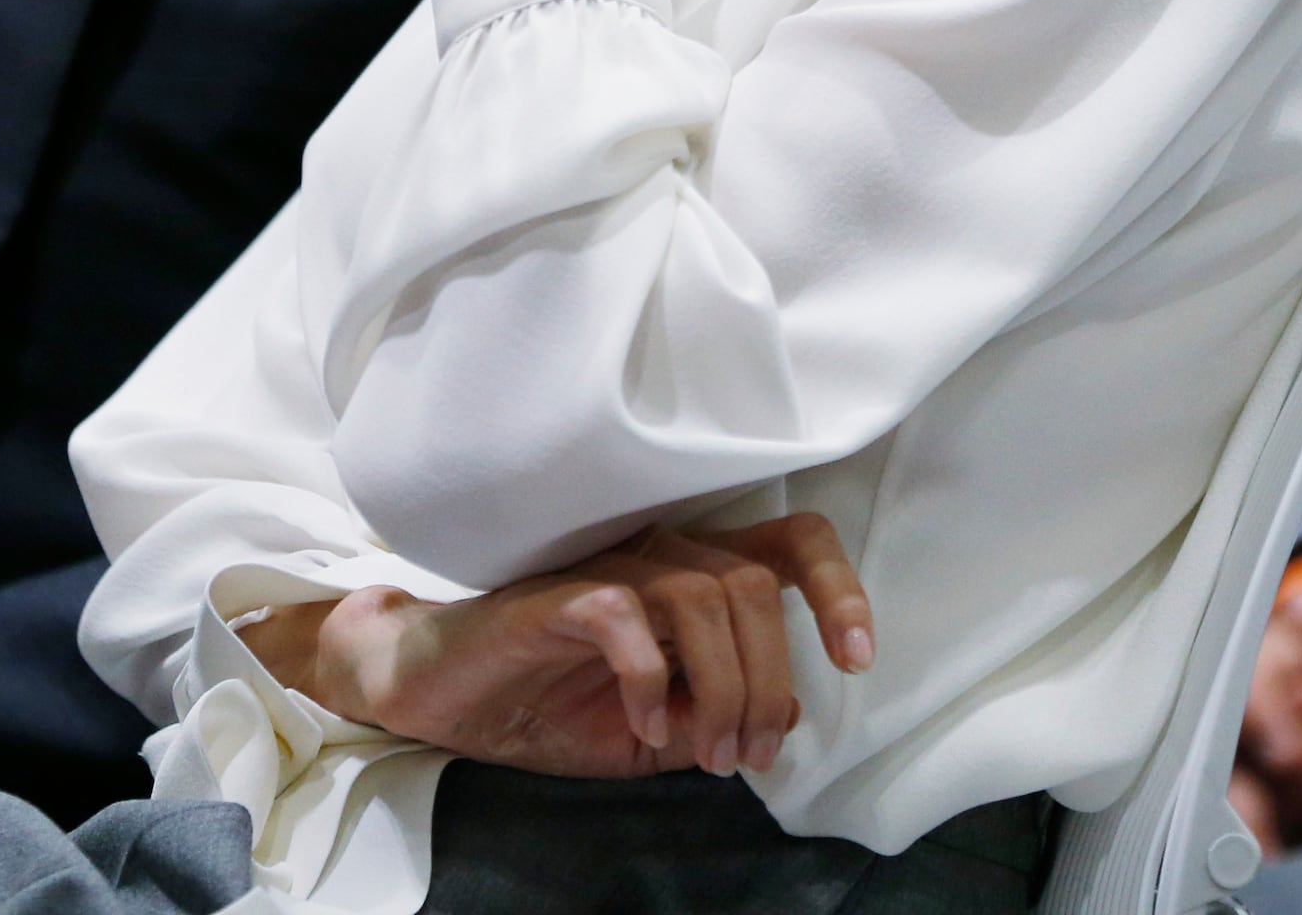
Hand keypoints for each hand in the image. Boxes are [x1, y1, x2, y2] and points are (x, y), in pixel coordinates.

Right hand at [257, 513, 873, 781]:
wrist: (446, 697)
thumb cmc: (550, 703)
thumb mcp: (654, 730)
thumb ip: (716, 717)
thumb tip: (785, 718)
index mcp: (694, 577)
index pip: (790, 545)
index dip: (837, 590)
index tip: (856, 659)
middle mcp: (661, 553)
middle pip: (754, 588)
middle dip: (769, 683)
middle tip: (746, 757)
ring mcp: (610, 566)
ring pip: (706, 596)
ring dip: (724, 688)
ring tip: (704, 751)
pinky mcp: (559, 595)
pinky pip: (628, 614)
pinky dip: (653, 676)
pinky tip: (647, 724)